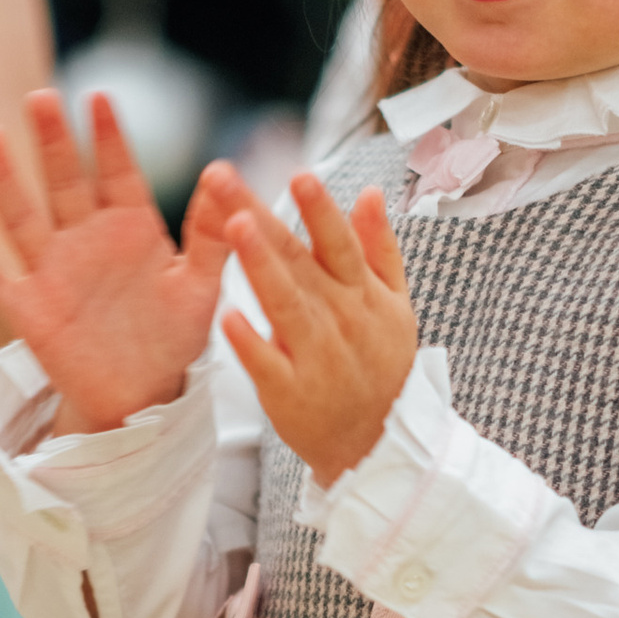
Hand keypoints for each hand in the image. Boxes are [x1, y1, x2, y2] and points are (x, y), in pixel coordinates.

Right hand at [0, 90, 234, 430]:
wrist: (142, 397)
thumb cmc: (172, 336)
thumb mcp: (200, 286)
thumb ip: (211, 234)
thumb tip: (225, 173)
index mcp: (129, 228)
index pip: (117, 172)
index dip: (107, 138)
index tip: (99, 98)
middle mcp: (86, 241)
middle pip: (64, 182)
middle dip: (53, 142)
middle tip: (41, 98)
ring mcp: (53, 273)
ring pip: (23, 218)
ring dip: (4, 180)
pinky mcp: (31, 312)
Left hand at [221, 174, 416, 486]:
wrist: (376, 443)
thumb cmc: (380, 366)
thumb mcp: (395, 306)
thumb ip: (379, 248)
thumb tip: (369, 193)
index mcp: (360, 294)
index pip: (338, 243)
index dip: (320, 210)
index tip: (300, 174)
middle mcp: (339, 319)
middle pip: (297, 260)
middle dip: (261, 216)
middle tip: (223, 180)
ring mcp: (315, 357)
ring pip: (284, 304)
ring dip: (259, 265)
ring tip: (234, 226)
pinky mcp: (289, 392)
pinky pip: (266, 363)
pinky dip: (250, 341)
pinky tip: (227, 316)